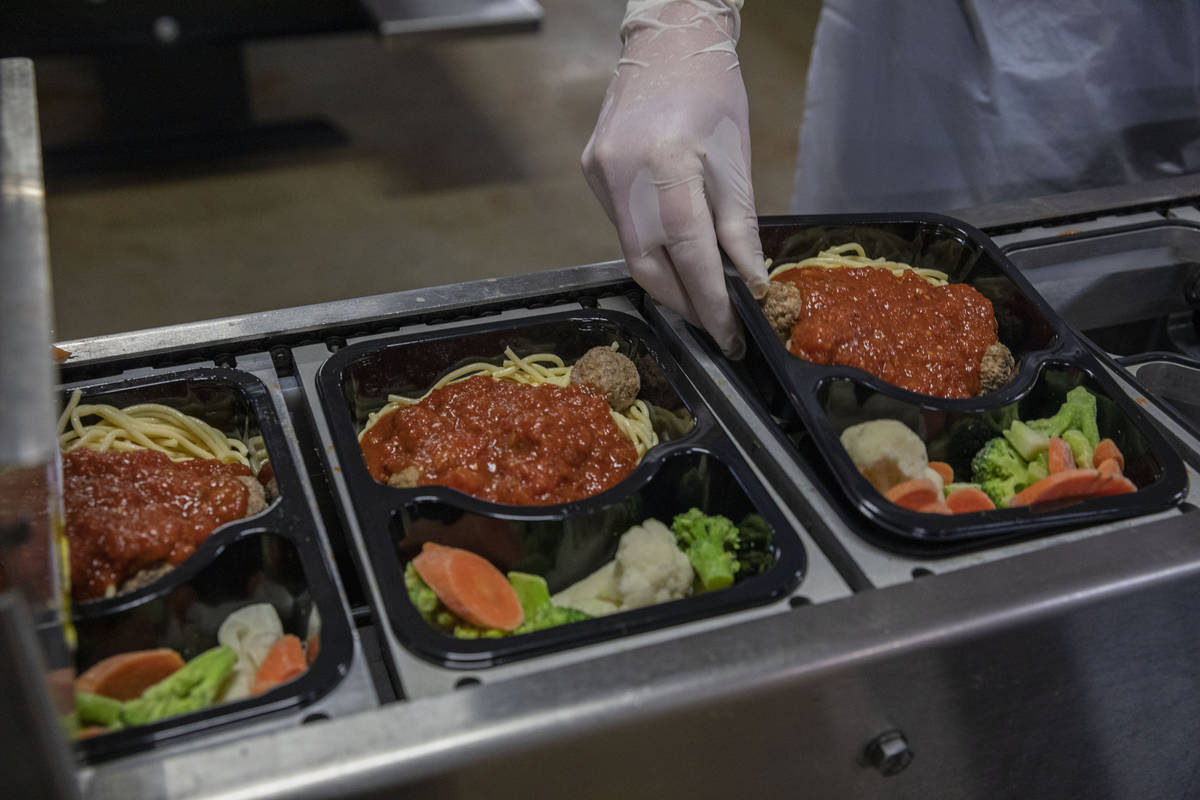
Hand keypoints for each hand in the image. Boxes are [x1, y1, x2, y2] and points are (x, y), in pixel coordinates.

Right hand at [583, 0, 765, 356]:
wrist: (667, 40)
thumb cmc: (711, 91)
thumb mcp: (735, 160)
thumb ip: (740, 227)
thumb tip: (749, 281)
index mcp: (666, 164)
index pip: (689, 253)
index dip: (709, 301)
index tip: (729, 333)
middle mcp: (622, 173)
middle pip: (648, 266)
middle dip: (684, 303)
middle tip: (715, 325)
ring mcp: (600, 174)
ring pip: (631, 251)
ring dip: (667, 280)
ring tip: (700, 297)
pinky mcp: (592, 171)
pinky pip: (621, 226)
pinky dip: (651, 247)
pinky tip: (674, 253)